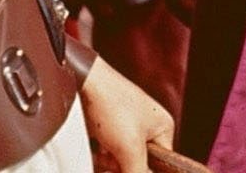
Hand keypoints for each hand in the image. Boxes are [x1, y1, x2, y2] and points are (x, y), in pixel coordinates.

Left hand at [80, 57, 173, 172]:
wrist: (83, 82)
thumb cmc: (112, 104)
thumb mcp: (130, 147)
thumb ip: (138, 172)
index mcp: (162, 127)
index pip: (159, 163)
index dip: (141, 171)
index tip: (127, 169)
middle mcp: (147, 126)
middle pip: (136, 162)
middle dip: (120, 166)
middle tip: (110, 160)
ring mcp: (126, 125)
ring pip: (119, 158)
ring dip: (107, 161)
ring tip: (100, 151)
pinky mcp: (107, 126)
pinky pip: (106, 151)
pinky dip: (98, 153)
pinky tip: (94, 147)